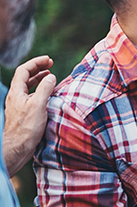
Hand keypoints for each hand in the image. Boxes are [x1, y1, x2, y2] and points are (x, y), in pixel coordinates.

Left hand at [4, 55, 55, 175]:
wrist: (17, 147)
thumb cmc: (27, 128)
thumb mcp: (38, 105)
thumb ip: (45, 89)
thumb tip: (51, 76)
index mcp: (16, 92)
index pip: (24, 70)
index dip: (36, 63)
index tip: (49, 60)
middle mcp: (15, 97)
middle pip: (25, 77)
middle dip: (38, 69)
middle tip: (50, 65)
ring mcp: (19, 105)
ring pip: (28, 86)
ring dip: (38, 79)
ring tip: (50, 76)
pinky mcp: (23, 113)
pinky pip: (31, 95)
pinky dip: (40, 90)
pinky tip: (47, 94)